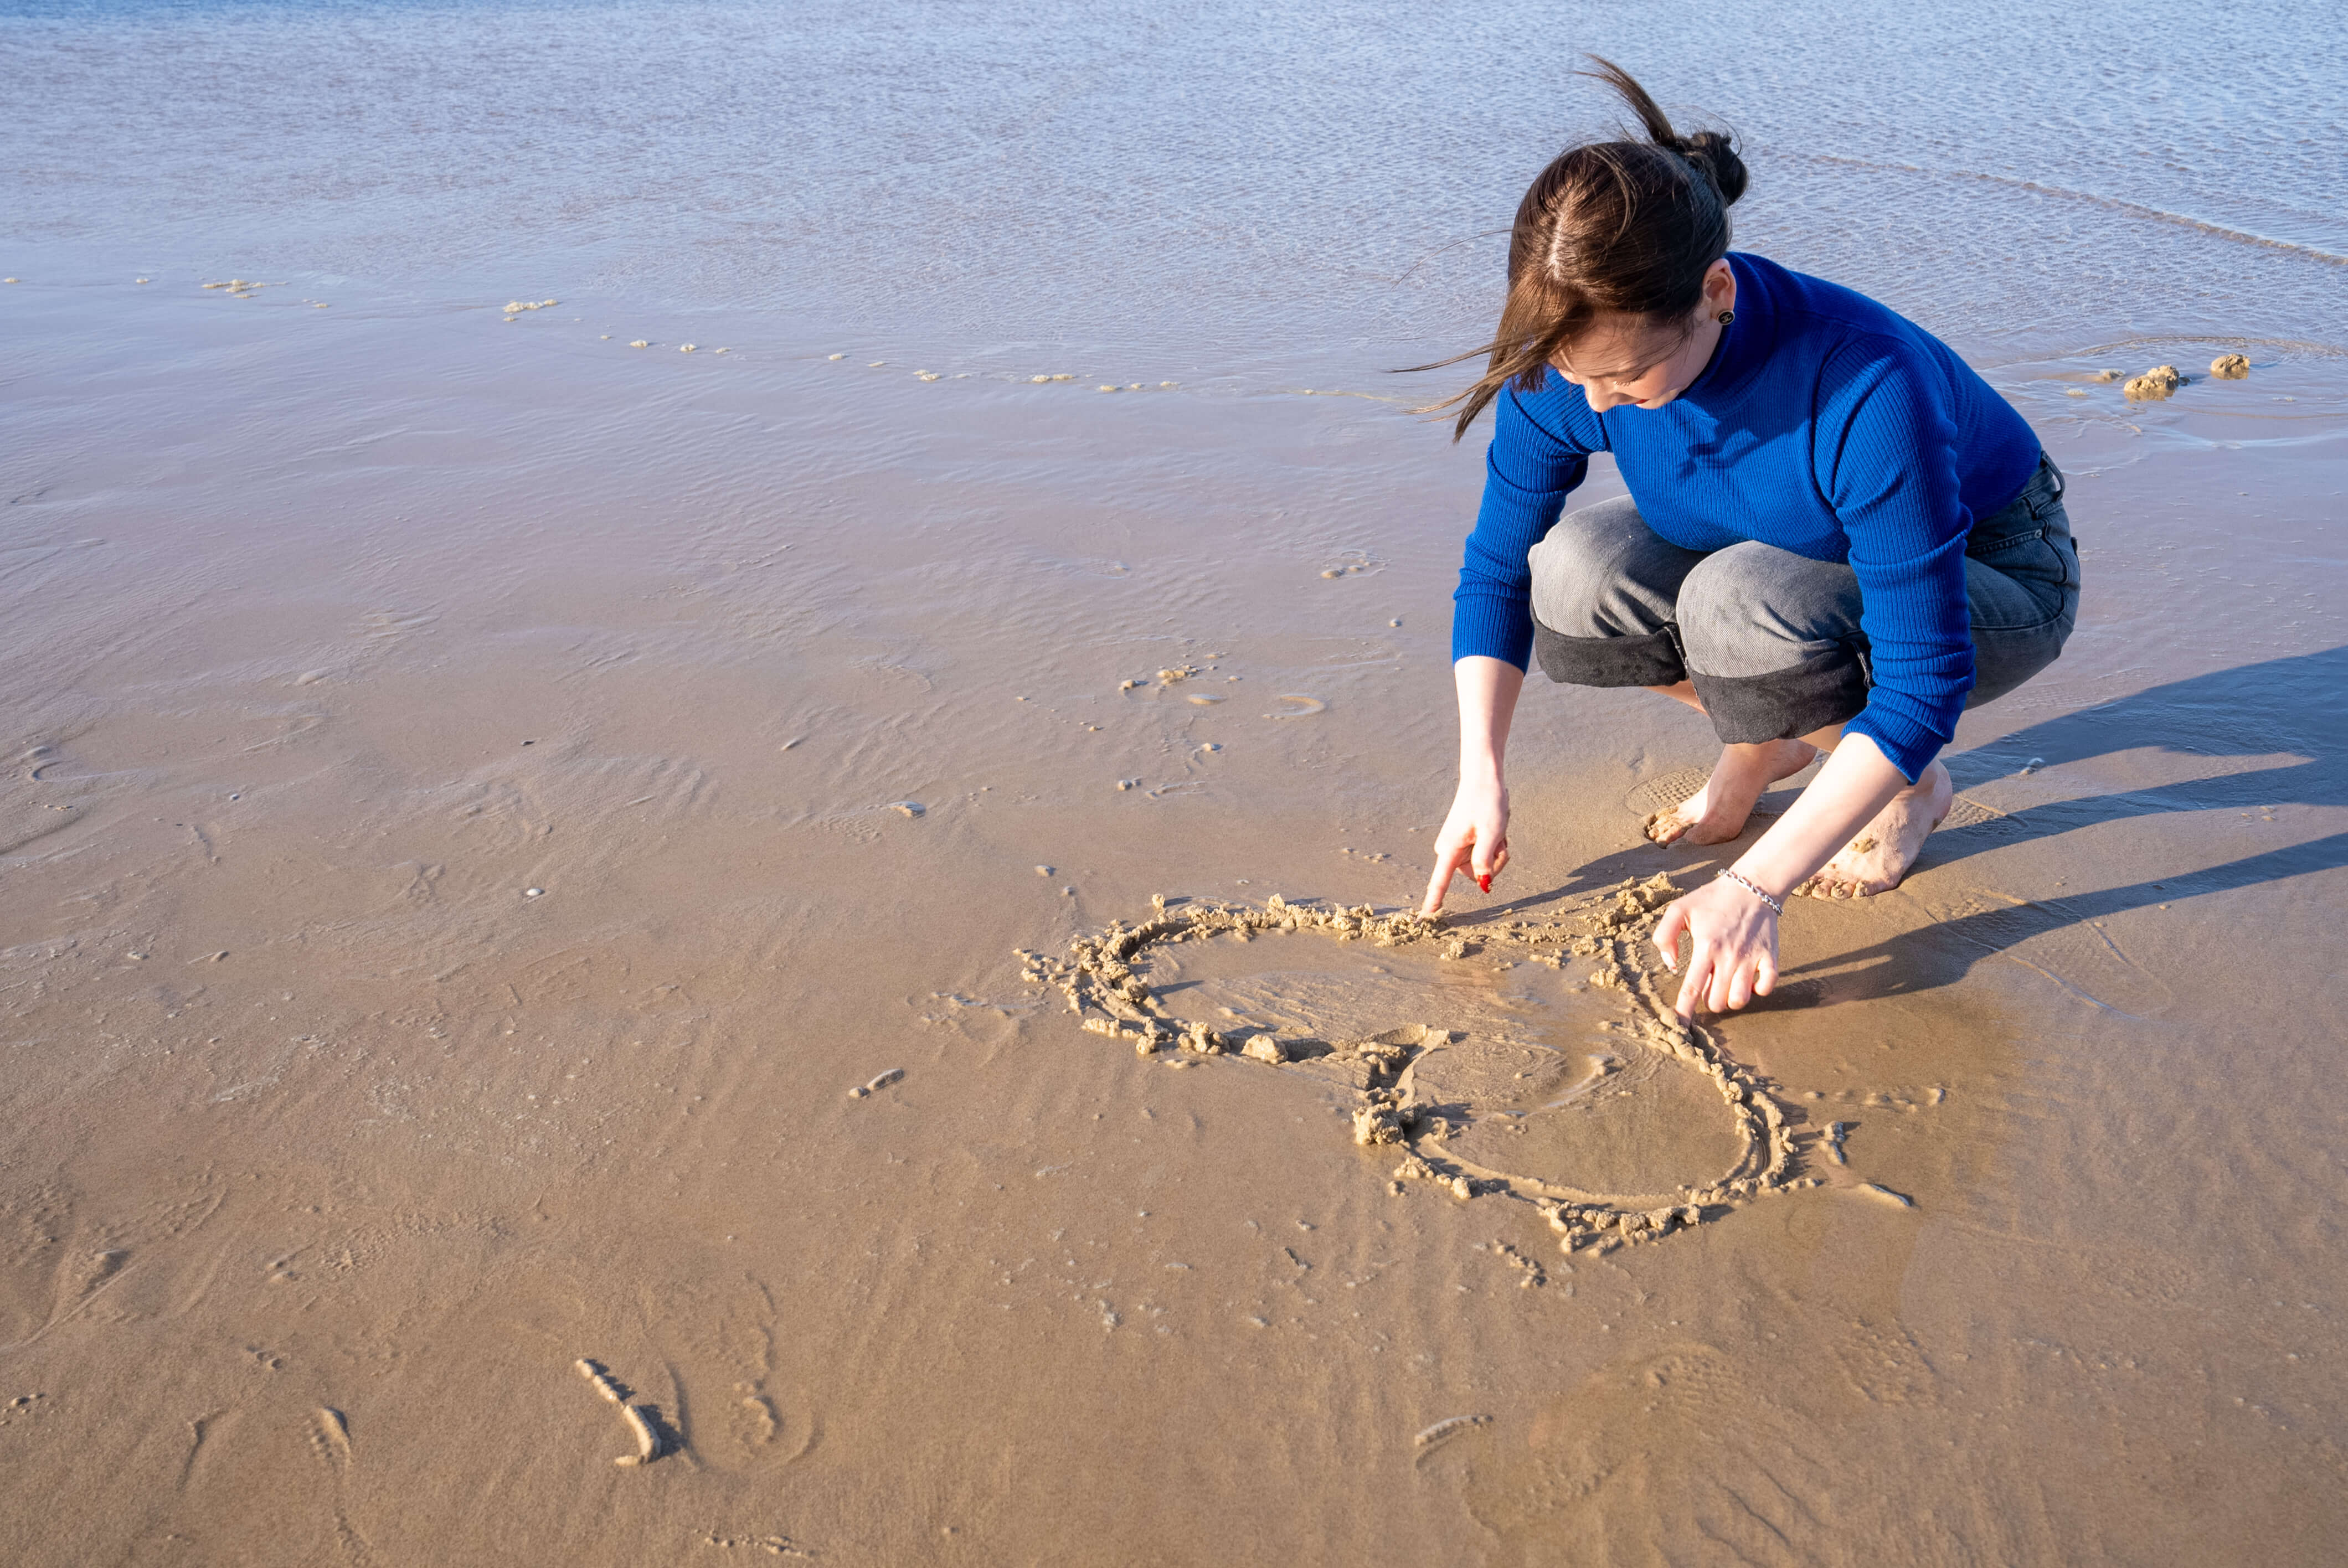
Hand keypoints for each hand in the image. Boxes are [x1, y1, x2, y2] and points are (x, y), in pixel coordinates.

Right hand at [1420, 772, 1509, 914]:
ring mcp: (1458, 847)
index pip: (1439, 882)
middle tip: (1499, 838)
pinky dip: (1495, 845)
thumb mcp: (1492, 832)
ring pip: (1483, 866)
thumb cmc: (1487, 802)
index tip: (1426, 917)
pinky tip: (1495, 827)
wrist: (1483, 779)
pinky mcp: (1466, 842)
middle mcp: (1450, 851)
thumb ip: (1485, 859)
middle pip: (1476, 875)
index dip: (1433, 901)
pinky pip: (1484, 855)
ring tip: (1496, 829)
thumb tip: (1483, 883)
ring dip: (1496, 851)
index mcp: (1450, 849)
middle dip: (1494, 861)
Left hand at [1651, 875, 1778, 1017]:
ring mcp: (1752, 958)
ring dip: (1731, 999)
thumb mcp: (1679, 909)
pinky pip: (1766, 988)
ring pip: (1740, 1000)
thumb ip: (1664, 936)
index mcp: (1705, 946)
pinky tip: (1749, 980)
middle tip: (1709, 984)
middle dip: (1709, 1001)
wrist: (1753, 886)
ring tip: (1726, 984)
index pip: (1692, 988)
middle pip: (1717, 1001)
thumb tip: (1671, 966)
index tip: (1680, 1027)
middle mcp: (1729, 956)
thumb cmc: (1712, 899)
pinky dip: (1757, 990)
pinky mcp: (1771, 957)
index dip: (1684, 1011)